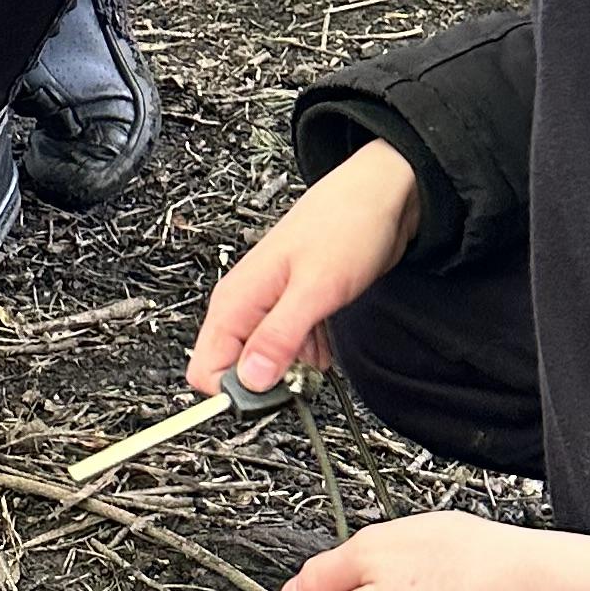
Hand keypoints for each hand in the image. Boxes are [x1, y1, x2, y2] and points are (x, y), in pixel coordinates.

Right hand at [190, 140, 419, 396]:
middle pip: (235, 371)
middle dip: (269, 384)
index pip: (207, 369)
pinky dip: (310, 354)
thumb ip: (278, 337)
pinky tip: (327, 339)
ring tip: (322, 347)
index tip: (273, 395)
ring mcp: (269, 307)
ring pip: (264, 363)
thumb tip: (248, 381)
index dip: (237, 393)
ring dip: (294, 370)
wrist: (381, 195)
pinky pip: (289, 349)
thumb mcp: (315, 290)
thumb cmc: (346, 227)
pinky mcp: (292, 308)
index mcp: (236, 299)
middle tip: (306, 372)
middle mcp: (246, 305)